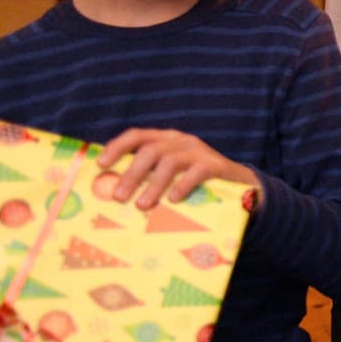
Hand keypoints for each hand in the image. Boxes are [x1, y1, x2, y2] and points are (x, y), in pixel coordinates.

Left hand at [99, 129, 259, 210]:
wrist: (239, 185)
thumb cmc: (194, 183)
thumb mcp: (170, 174)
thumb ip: (149, 176)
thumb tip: (113, 193)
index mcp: (165, 139)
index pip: (137, 135)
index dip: (117, 147)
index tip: (101, 165)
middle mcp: (180, 140)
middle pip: (150, 150)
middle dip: (132, 174)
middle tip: (119, 197)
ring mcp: (198, 150)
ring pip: (170, 161)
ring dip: (153, 184)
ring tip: (142, 205)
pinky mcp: (214, 164)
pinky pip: (195, 172)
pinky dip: (182, 185)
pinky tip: (173, 200)